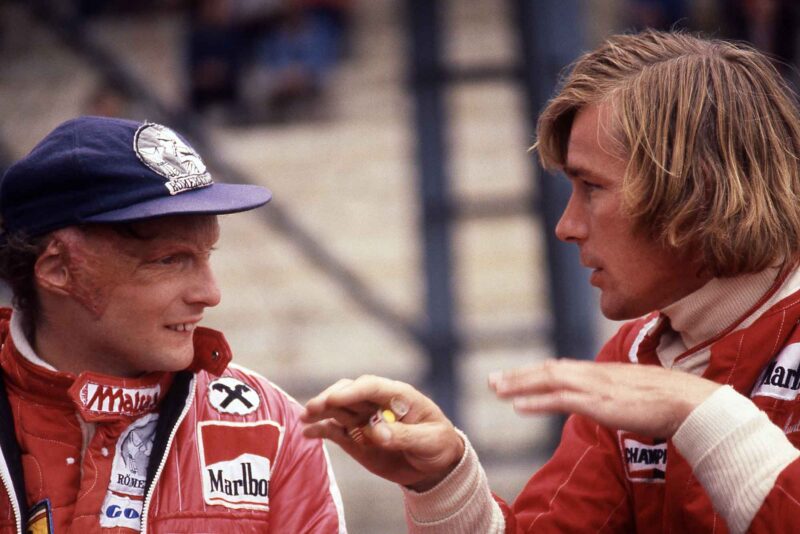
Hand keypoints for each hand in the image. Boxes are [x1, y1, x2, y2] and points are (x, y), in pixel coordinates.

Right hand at [301, 375, 464, 490]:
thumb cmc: (437, 444)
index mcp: (399, 395)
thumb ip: (404, 436)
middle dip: (331, 398)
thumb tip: (376, 433)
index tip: (334, 399)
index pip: (371, 386)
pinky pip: (335, 430)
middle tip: (313, 408)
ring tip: (304, 418)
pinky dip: (320, 430)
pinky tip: (307, 432)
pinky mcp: (356, 436)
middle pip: (349, 393)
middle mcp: (377, 402)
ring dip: (320, 410)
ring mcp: (364, 418)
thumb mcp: (429, 440)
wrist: (434, 465)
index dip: (352, 391)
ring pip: (338, 409)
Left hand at [489, 360, 720, 437]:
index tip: (515, 376)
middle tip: (492, 380)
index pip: (561, 369)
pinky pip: (560, 400)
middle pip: (548, 371)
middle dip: (518, 375)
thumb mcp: (635, 391)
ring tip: (496, 389)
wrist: (689, 401)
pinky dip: (536, 401)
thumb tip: (608, 399)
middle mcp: (593, 374)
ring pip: (548, 381)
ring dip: (519, 385)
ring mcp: (594, 387)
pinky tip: (518, 405)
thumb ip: (616, 393)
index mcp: (601, 371)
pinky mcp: (598, 403)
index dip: (535, 372)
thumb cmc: (668, 398)